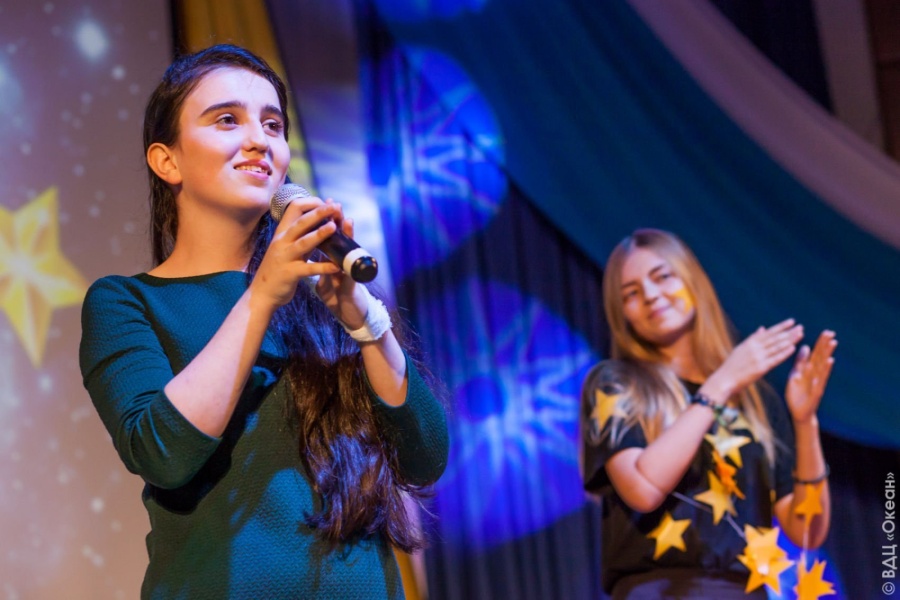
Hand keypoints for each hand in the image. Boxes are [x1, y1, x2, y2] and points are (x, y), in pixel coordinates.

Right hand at [251, 197, 341, 308]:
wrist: (262, 293)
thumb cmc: (279, 268)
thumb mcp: (289, 247)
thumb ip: (304, 235)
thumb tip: (322, 221)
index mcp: (283, 233)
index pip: (294, 208)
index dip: (312, 203)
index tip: (326, 203)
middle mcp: (282, 242)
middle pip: (301, 222)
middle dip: (319, 213)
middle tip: (335, 206)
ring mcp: (285, 257)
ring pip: (303, 242)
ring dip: (319, 234)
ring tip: (334, 227)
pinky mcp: (290, 273)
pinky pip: (308, 269)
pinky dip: (323, 267)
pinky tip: (336, 266)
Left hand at [315, 209, 367, 328]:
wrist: (349, 315)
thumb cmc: (338, 295)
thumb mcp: (328, 276)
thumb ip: (323, 263)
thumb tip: (313, 250)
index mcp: (335, 259)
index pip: (330, 236)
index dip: (327, 221)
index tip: (323, 204)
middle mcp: (344, 262)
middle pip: (342, 238)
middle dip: (338, 221)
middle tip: (336, 205)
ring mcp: (350, 273)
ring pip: (350, 252)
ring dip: (349, 237)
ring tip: (348, 221)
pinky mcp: (352, 287)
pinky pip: (351, 275)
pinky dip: (350, 267)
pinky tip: (350, 258)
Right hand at [706, 318, 803, 400]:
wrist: (724, 379)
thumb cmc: (732, 366)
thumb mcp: (741, 349)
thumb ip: (753, 339)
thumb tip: (762, 328)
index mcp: (749, 342)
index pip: (768, 332)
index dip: (781, 326)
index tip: (791, 321)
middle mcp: (754, 348)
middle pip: (775, 338)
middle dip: (789, 332)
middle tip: (800, 327)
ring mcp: (758, 358)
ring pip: (777, 347)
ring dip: (789, 340)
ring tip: (800, 334)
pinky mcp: (760, 368)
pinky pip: (775, 359)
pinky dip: (784, 353)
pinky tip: (793, 348)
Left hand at [785, 330, 836, 424]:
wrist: (798, 411)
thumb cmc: (798, 392)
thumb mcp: (796, 373)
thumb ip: (800, 361)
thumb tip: (805, 346)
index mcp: (809, 370)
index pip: (817, 354)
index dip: (822, 344)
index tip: (827, 332)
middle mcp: (815, 376)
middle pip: (821, 361)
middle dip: (826, 350)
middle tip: (832, 337)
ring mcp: (815, 386)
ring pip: (821, 374)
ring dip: (825, 366)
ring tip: (829, 356)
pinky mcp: (813, 397)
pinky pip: (814, 390)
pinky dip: (816, 384)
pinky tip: (817, 378)